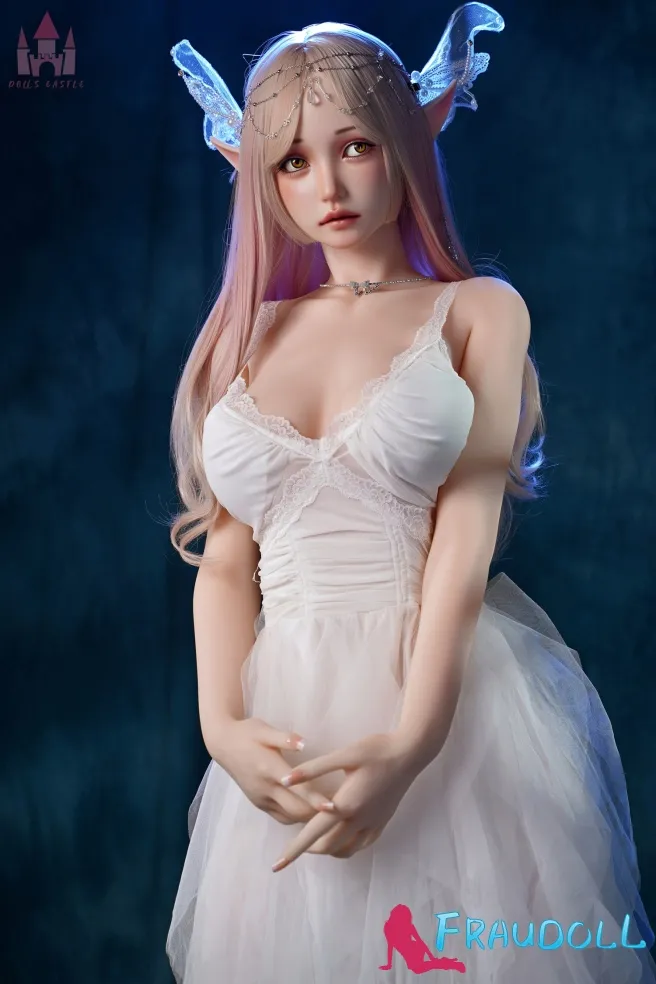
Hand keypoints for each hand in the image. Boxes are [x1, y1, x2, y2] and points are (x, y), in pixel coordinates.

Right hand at [209, 717, 336, 824]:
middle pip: (296, 811)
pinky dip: (297, 818)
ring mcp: (261, 799)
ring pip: (289, 818)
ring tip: (332, 818)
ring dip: (309, 819)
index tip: (335, 807)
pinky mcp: (259, 803)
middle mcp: (265, 788)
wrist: (222, 744)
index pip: (297, 789)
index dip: (316, 800)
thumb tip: (303, 742)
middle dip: (318, 815)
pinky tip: (311, 814)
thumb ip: (285, 738)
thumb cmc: (247, 733)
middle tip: (343, 813)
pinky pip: (281, 817)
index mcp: (269, 769)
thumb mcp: (265, 729)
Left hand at [270, 732, 417, 870]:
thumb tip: (285, 779)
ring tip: (315, 841)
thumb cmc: (376, 750)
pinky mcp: (383, 821)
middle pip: (327, 846)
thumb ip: (313, 769)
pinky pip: (363, 844)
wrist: (410, 753)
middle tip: (295, 842)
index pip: (312, 833)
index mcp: (345, 804)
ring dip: (327, 849)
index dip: (293, 850)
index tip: (277, 865)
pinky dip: (348, 847)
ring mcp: (373, 823)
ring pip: (346, 849)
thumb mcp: (343, 755)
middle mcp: (359, 819)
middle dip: (308, 849)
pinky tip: (342, 838)